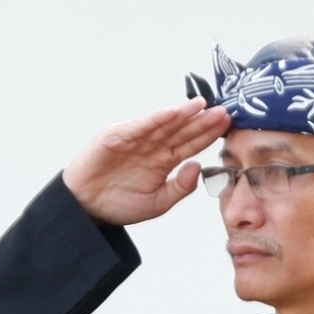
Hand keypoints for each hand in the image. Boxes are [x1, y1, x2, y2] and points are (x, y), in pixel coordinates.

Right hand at [61, 101, 229, 227]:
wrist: (85, 209)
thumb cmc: (119, 204)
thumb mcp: (157, 203)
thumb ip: (180, 188)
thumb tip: (198, 166)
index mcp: (163, 161)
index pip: (190, 144)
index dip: (208, 134)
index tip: (228, 125)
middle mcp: (152, 146)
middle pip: (181, 130)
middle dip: (202, 121)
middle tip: (224, 110)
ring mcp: (135, 139)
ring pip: (163, 125)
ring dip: (182, 114)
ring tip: (202, 105)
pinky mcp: (117, 136)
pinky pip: (139, 127)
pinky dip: (155, 119)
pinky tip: (172, 112)